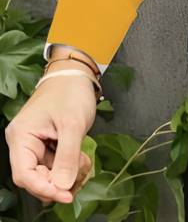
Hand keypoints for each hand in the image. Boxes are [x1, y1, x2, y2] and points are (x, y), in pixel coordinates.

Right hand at [5, 67, 97, 203]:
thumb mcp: (72, 124)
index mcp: (21, 137)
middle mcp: (24, 142)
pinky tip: (82, 159)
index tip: (66, 195)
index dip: (44, 188)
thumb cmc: (71, 92)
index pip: (24, 174)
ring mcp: (35, 142)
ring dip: (67, 173)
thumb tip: (62, 186)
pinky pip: (55, 162)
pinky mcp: (48, 142)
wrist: (76, 72)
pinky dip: (69, 165)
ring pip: (48, 171)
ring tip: (85, 164)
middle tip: (81, 177)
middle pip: (35, 176)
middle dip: (58, 181)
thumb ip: (67, 156)